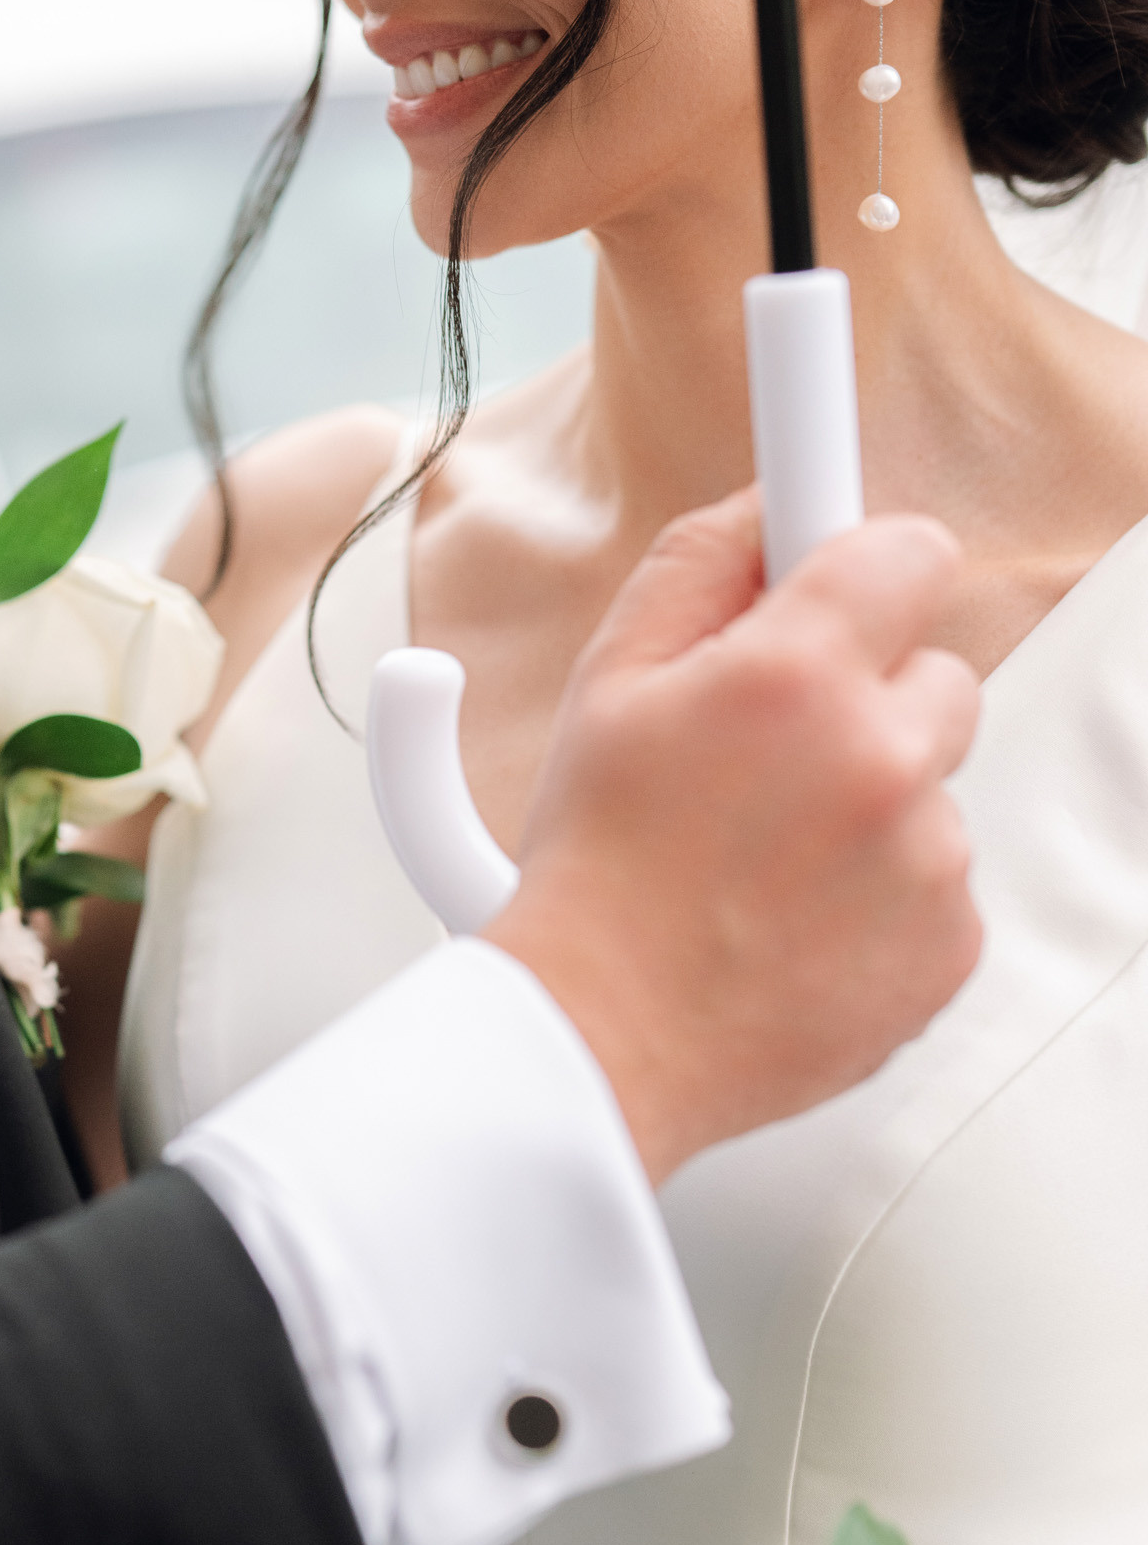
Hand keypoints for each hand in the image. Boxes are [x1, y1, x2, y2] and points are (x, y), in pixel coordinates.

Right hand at [488, 489, 980, 1181]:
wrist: (603, 1038)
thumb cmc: (593, 870)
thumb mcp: (607, 683)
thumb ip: (697, 566)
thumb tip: (766, 505)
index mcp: (796, 674)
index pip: (911, 549)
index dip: (865, 569)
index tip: (843, 586)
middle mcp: (881, 758)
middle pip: (936, 672)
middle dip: (864, 699)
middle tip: (764, 759)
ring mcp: (929, 859)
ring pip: (933, 788)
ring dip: (869, 807)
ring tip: (762, 861)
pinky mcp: (951, 946)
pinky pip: (941, 885)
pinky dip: (883, 897)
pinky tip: (794, 920)